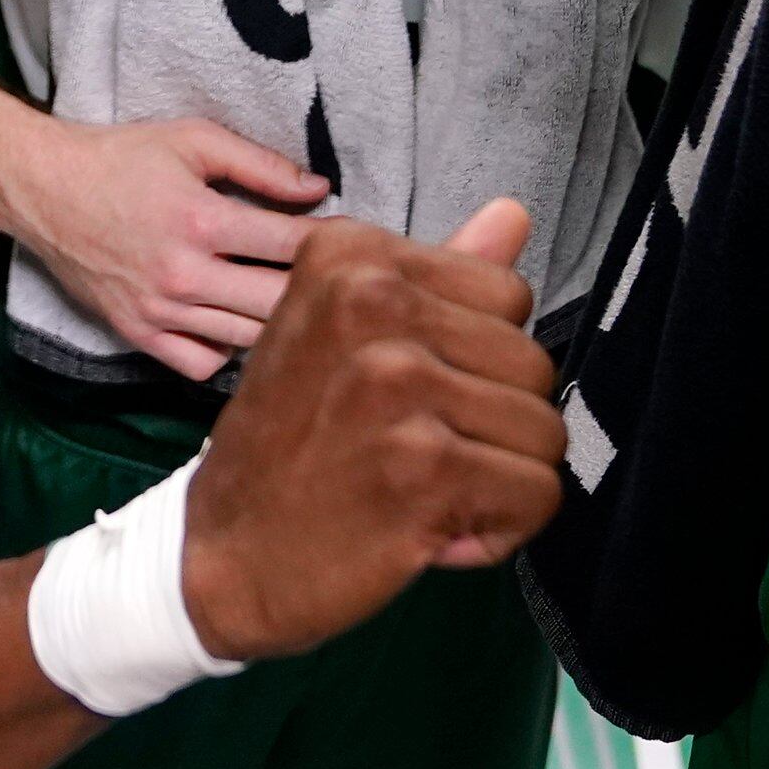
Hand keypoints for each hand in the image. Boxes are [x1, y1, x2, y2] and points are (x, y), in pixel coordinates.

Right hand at [0, 105, 330, 380]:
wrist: (44, 190)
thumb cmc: (119, 158)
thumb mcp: (192, 140)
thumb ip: (259, 165)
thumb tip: (319, 189)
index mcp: (200, 221)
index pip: (290, 245)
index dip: (335, 243)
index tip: (360, 241)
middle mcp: (183, 275)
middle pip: (278, 302)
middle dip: (318, 290)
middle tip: (340, 280)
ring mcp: (160, 312)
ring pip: (247, 339)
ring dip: (281, 323)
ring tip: (300, 303)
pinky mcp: (139, 333)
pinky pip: (202, 364)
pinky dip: (229, 352)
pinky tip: (238, 326)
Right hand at [180, 199, 564, 659]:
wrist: (224, 556)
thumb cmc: (287, 449)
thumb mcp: (340, 339)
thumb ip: (433, 280)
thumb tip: (513, 212)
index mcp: (351, 257)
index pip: (506, 295)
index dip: (474, 361)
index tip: (410, 398)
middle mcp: (370, 302)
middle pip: (533, 362)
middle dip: (491, 423)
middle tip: (411, 451)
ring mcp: (397, 380)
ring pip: (544, 429)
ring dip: (497, 478)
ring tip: (421, 488)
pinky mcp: (425, 464)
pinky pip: (538, 492)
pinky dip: (500, 528)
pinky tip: (434, 530)